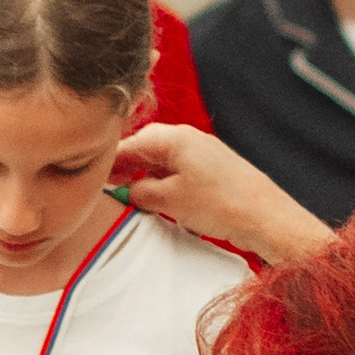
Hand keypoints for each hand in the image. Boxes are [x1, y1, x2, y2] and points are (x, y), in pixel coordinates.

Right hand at [109, 124, 327, 269]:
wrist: (266, 217)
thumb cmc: (222, 205)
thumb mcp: (168, 201)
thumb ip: (140, 191)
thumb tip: (128, 190)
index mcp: (173, 137)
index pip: (127, 144)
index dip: (105, 162)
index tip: (88, 177)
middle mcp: (188, 137)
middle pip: (143, 148)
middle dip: (122, 166)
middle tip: (102, 187)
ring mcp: (202, 151)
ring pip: (160, 159)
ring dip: (142, 175)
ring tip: (127, 195)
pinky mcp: (212, 167)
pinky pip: (177, 169)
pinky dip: (161, 180)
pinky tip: (156, 198)